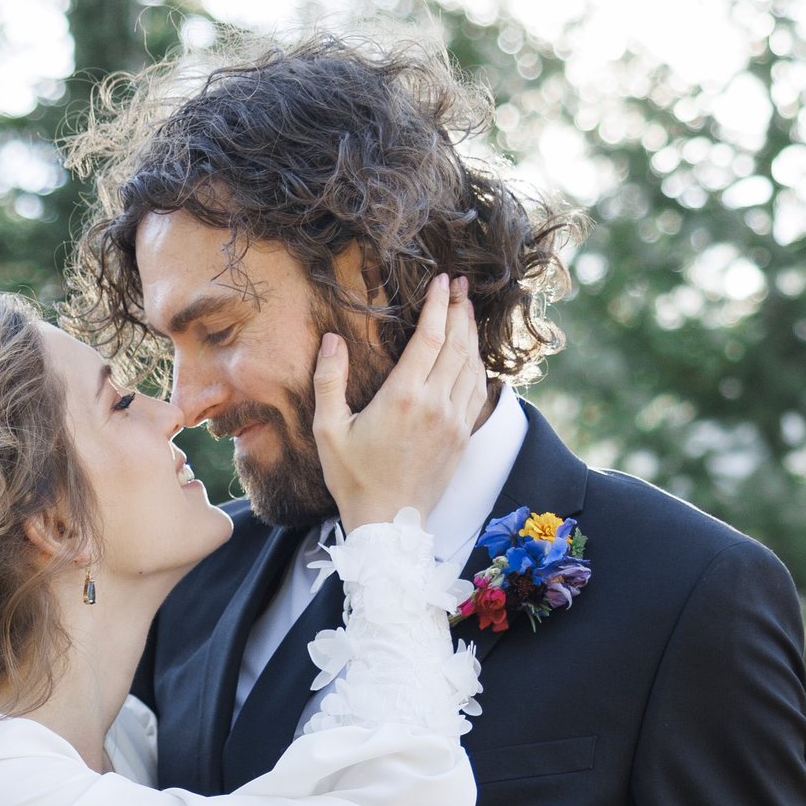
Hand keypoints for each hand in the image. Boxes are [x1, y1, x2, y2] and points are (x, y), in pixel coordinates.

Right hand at [315, 273, 490, 534]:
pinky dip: (477, 365)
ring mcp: (455, 421)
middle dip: (459, 310)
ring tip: (465, 311)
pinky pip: (477, 390)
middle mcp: (437, 404)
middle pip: (458, 344)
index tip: (441, 280)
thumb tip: (331, 339)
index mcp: (404, 397)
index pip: (430, 337)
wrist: (389, 525)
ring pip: (473, 366)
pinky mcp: (463, 437)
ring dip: (471, 335)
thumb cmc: (354, 479)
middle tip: (460, 285)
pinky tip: (471, 355)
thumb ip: (329, 380)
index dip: (438, 305)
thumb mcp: (328, 430)